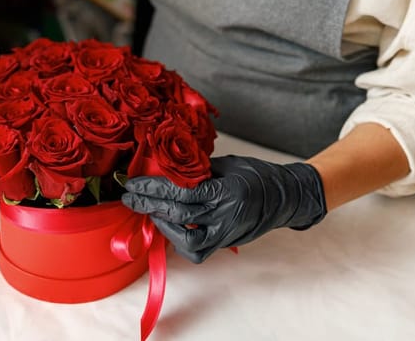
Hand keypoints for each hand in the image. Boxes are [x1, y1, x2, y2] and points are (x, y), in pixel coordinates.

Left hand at [121, 155, 327, 262]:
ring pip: (186, 239)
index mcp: (226, 190)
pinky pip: (197, 250)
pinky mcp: (226, 242)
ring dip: (162, 226)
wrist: (286, 196)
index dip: (154, 188)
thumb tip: (164, 170)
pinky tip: (168, 228)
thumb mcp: (226, 164)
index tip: (134, 183)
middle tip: (129, 197)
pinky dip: (179, 241)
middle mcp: (226, 215)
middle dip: (149, 205)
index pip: (181, 192)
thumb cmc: (256, 174)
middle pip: (179, 214)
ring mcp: (227, 232)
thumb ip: (197, 170)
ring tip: (148, 212)